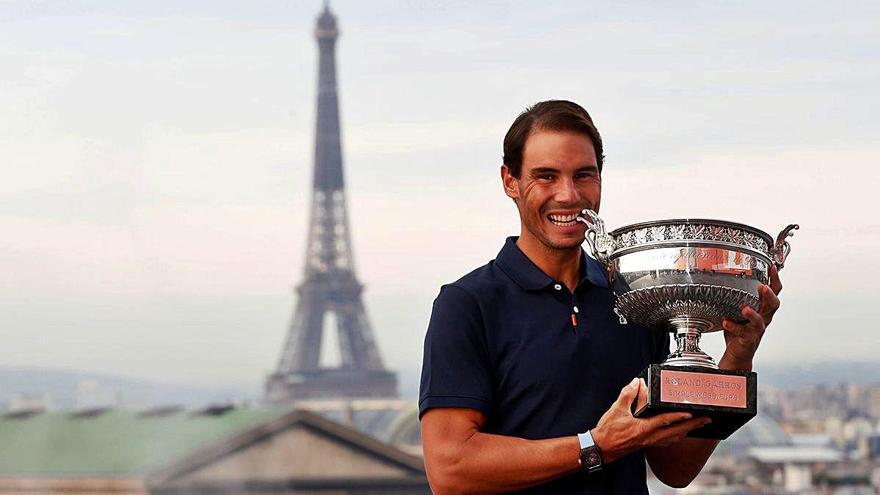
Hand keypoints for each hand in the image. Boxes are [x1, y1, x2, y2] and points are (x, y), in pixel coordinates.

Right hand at [591, 378, 710, 462]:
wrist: (601, 448)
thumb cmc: (608, 432)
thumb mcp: (616, 409)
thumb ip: (628, 394)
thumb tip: (636, 383)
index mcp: (643, 428)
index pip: (666, 421)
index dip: (679, 416)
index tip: (692, 412)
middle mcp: (650, 437)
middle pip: (677, 432)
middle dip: (693, 425)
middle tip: (706, 420)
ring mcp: (650, 442)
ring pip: (674, 438)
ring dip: (687, 431)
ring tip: (697, 425)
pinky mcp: (647, 444)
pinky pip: (667, 441)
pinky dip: (676, 436)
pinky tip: (678, 433)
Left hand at [721, 265, 782, 368]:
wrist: (738, 352)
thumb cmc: (739, 329)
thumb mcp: (739, 309)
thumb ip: (736, 297)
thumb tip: (723, 277)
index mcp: (762, 308)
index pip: (774, 292)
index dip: (775, 280)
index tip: (772, 267)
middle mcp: (763, 318)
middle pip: (773, 305)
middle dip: (769, 295)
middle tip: (763, 287)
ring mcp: (757, 329)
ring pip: (760, 320)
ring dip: (753, 314)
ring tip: (745, 309)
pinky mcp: (749, 339)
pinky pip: (743, 333)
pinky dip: (734, 327)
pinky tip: (726, 322)